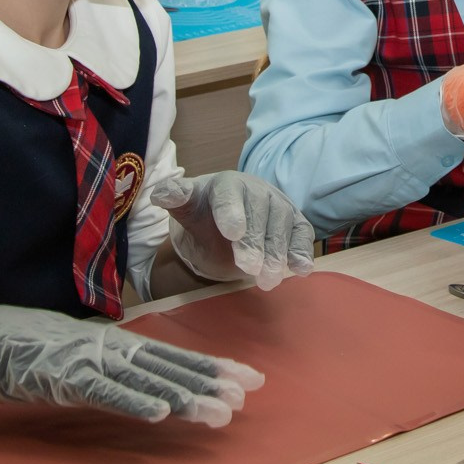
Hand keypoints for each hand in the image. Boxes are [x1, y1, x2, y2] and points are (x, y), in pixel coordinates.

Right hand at [0, 299, 263, 426]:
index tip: (247, 377)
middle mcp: (100, 346)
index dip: (208, 366)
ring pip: (144, 378)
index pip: (167, 354)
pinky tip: (161, 412)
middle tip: (252, 391)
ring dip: (185, 393)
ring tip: (222, 408)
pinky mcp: (55, 376)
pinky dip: (132, 401)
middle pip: (166, 364)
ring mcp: (79, 359)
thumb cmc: (5, 347)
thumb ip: (98, 365)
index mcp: (105, 341)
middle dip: (211, 378)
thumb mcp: (62, 354)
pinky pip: (101, 392)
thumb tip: (134, 379)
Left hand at [149, 171, 315, 290]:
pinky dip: (303, 250)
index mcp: (227, 184)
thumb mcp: (186, 208)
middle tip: (249, 268)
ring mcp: (278, 205)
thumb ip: (175, 199)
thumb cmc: (206, 215)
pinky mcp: (295, 222)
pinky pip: (302, 233)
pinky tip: (301, 268)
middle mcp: (257, 190)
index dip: (231, 213)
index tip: (231, 234)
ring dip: (277, 253)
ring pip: (282, 225)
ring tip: (268, 279)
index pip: (230, 196)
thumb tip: (160, 194)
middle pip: (259, 213)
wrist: (227, 221)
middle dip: (255, 242)